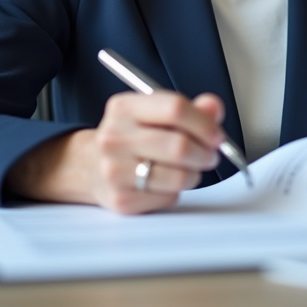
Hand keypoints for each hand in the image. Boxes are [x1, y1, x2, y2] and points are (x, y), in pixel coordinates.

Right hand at [8, 91, 224, 213]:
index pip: (175, 108)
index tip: (216, 134)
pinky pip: (168, 197)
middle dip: (205, 153)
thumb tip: (214, 107)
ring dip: (194, 174)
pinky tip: (165, 182)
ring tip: (189, 169)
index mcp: (123, 107)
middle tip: (210, 155)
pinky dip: (176, 191)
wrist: (90, 166)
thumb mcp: (154, 113)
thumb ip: (189, 109)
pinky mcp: (121, 199)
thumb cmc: (131, 137)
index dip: (204, 123)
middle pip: (179, 146)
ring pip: (178, 176)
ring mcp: (114, 170)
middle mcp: (114, 137)